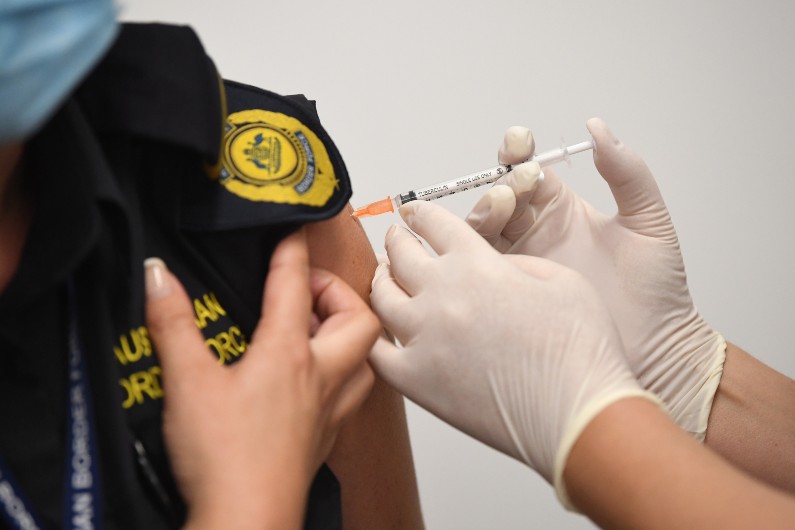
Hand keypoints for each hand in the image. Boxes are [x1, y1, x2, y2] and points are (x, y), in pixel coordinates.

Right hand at [144, 228, 378, 528]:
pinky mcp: (324, 436)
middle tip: (306, 292)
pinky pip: (351, 393)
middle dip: (338, 293)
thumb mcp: (187, 382)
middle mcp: (320, 377)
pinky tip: (312, 380)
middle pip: (358, 318)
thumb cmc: (226, 459)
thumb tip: (159, 277)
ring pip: (365, 358)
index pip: (295, 284)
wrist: (247, 519)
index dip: (291, 249)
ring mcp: (328, 409)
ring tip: (317, 329)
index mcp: (288, 355)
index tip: (290, 229)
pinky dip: (341, 373)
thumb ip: (173, 324)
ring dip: (348, 334)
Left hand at [369, 200, 658, 506]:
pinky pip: (377, 352)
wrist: (578, 413)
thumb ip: (514, 262)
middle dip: (397, 239)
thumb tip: (488, 266)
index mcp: (477, 264)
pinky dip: (375, 336)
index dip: (420, 213)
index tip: (413, 212)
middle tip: (397, 238)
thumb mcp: (560, 278)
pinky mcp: (416, 380)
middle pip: (400, 254)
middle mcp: (442, 294)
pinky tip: (381, 331)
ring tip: (385, 277)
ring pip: (381, 298)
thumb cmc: (579, 353)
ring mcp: (424, 338)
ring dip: (381, 280)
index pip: (434, 224)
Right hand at [465, 118, 724, 439]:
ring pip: (481, 230)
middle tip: (514, 188)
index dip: (518, 154)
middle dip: (499, 185)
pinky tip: (474, 245)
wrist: (655, 353)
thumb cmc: (659, 294)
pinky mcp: (507, 297)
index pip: (529, 173)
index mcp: (563, 212)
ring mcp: (518, 266)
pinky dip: (467, 253)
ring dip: (482, 211)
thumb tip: (598, 129)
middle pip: (498, 198)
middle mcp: (534, 235)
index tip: (519, 143)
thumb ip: (628, 175)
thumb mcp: (649, 224)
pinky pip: (477, 270)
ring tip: (499, 208)